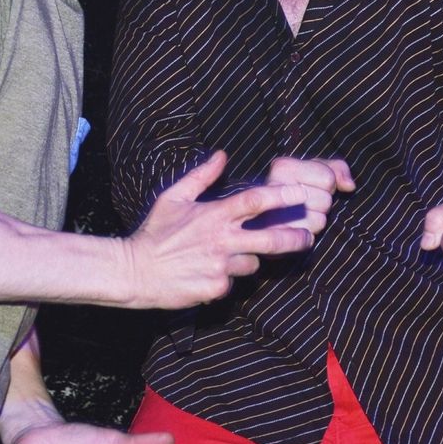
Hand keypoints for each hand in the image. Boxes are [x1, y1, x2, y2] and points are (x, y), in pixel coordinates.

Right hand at [125, 151, 316, 308]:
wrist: (135, 271)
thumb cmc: (155, 232)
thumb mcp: (174, 197)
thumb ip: (201, 176)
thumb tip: (222, 155)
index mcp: (214, 215)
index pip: (255, 201)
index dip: (281, 196)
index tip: (301, 194)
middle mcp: (221, 240)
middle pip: (271, 239)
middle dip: (295, 238)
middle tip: (307, 237)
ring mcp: (220, 266)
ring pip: (253, 263)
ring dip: (247, 259)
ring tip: (223, 255)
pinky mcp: (216, 288)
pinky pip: (234, 281)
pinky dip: (228, 277)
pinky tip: (208, 271)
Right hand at [264, 156, 354, 233]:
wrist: (262, 216)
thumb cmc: (295, 188)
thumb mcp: (314, 169)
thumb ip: (337, 168)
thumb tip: (350, 186)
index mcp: (282, 167)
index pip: (328, 178)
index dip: (328, 183)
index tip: (312, 184)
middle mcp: (275, 188)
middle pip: (326, 200)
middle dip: (321, 203)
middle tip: (304, 202)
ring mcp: (273, 215)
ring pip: (320, 220)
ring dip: (315, 220)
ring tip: (299, 215)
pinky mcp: (274, 238)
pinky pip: (310, 237)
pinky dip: (308, 235)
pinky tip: (295, 227)